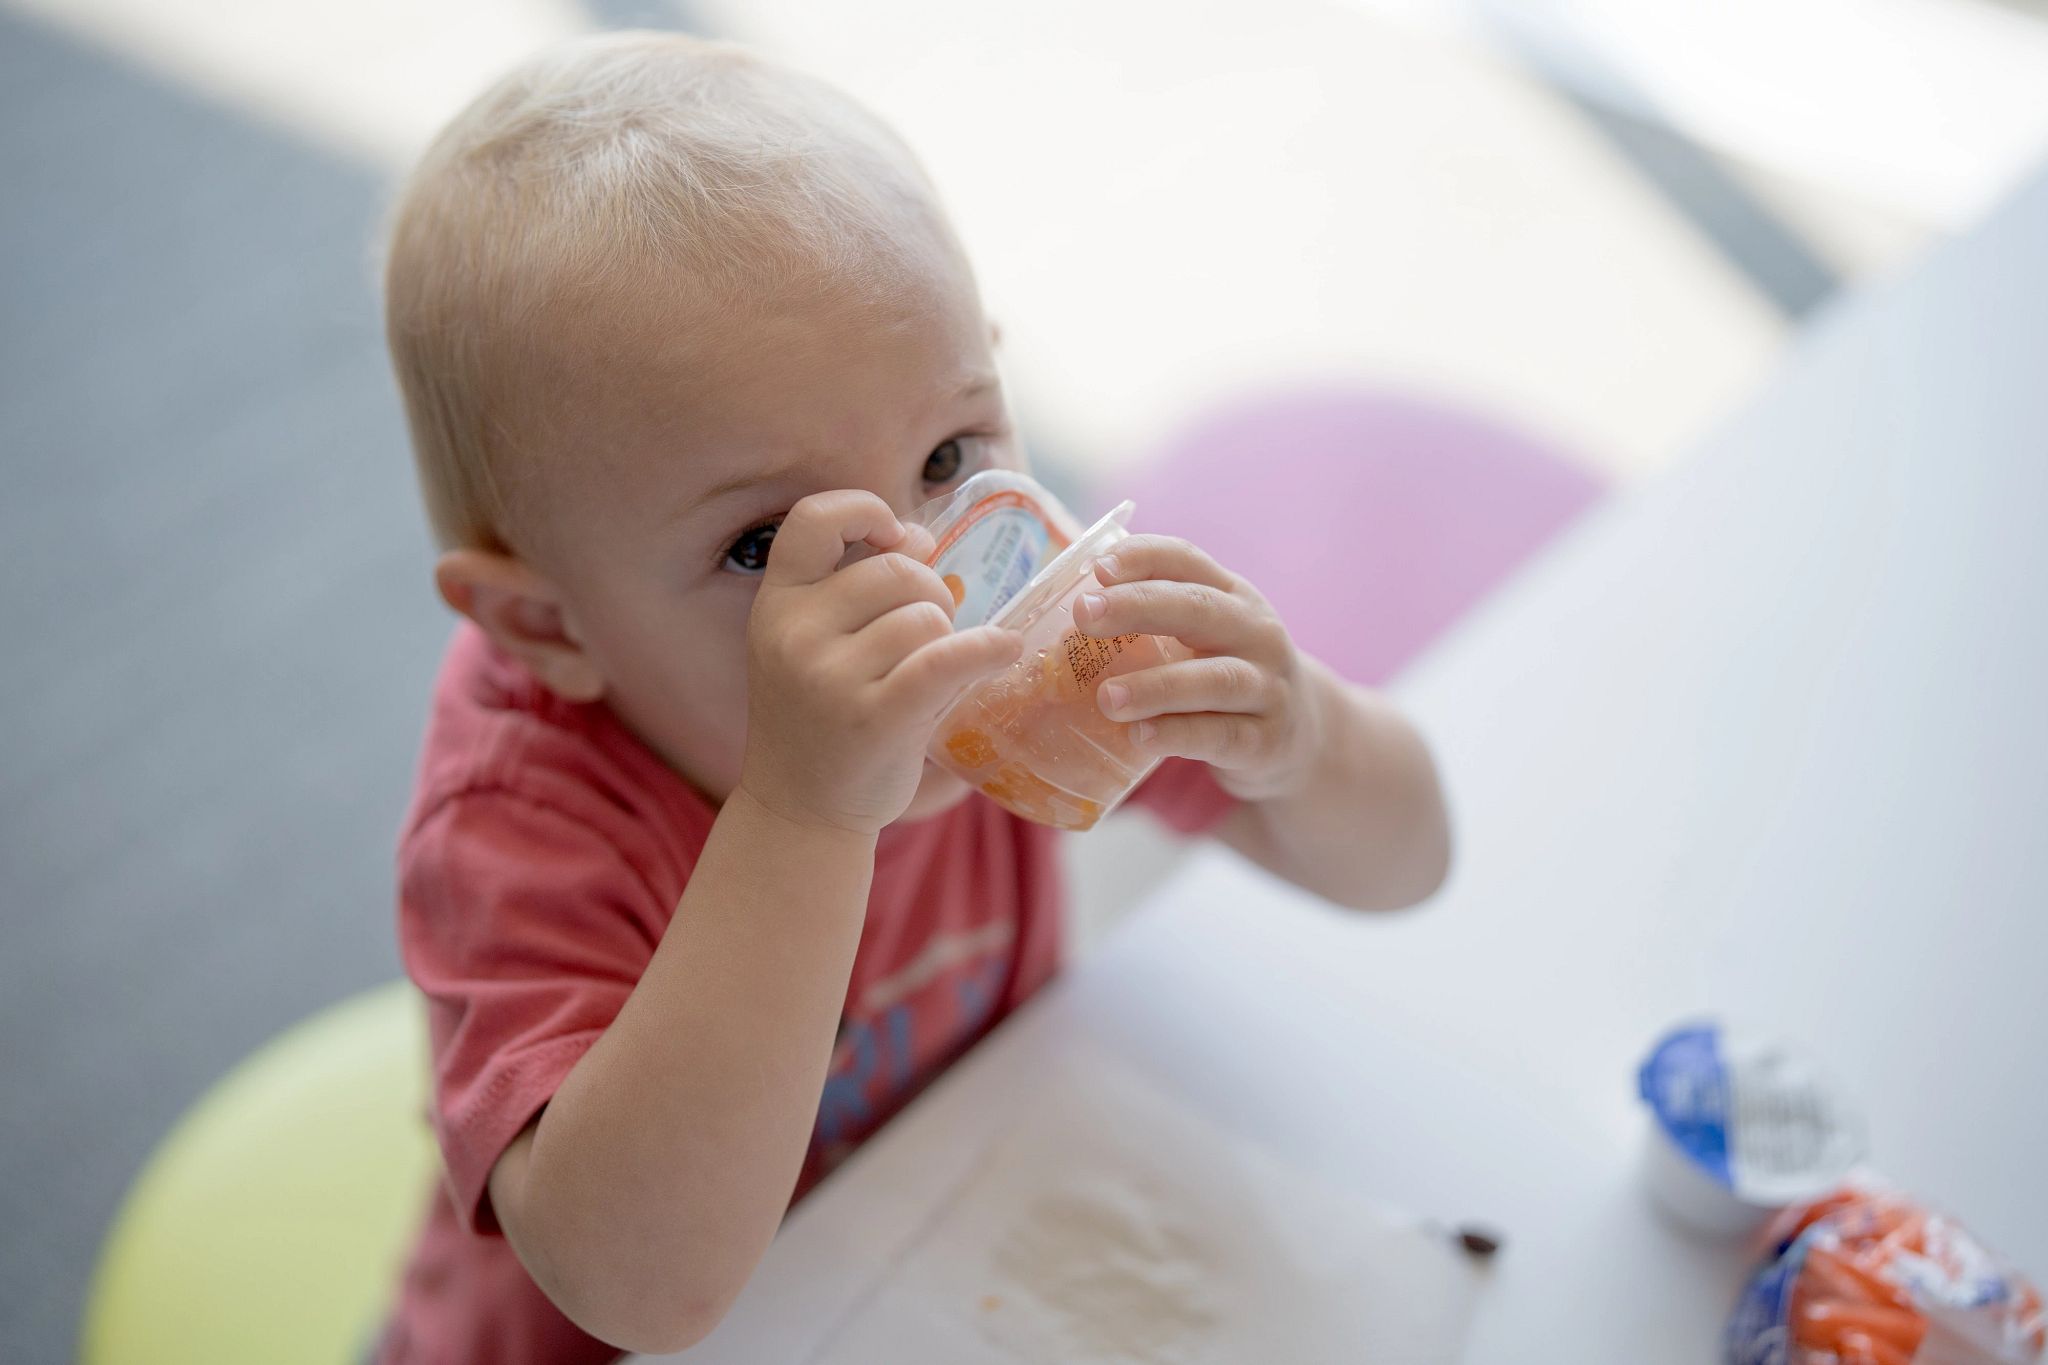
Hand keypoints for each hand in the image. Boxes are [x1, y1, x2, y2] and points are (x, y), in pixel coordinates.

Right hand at [738, 490, 1022, 834]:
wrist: (799, 810)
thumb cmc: (819, 717)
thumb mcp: (808, 643)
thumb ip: (851, 586)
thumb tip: (919, 533)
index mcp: (775, 604)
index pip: (812, 519)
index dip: (863, 510)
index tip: (896, 534)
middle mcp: (795, 634)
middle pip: (896, 569)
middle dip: (929, 591)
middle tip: (928, 632)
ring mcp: (832, 677)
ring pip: (927, 617)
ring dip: (947, 638)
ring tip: (932, 672)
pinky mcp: (877, 717)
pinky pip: (948, 658)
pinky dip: (988, 648)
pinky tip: (1007, 649)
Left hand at [1073, 534, 1323, 802]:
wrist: (1298, 740)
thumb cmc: (1221, 678)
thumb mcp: (1199, 639)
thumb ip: (1147, 622)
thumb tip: (1050, 615)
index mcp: (1231, 595)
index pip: (1187, 561)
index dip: (1143, 557)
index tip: (1097, 567)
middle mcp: (1255, 632)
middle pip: (1198, 610)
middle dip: (1137, 607)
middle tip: (1084, 616)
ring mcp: (1267, 686)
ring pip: (1214, 679)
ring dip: (1156, 686)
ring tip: (1105, 697)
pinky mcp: (1266, 740)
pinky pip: (1221, 735)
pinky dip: (1179, 734)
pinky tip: (1141, 737)